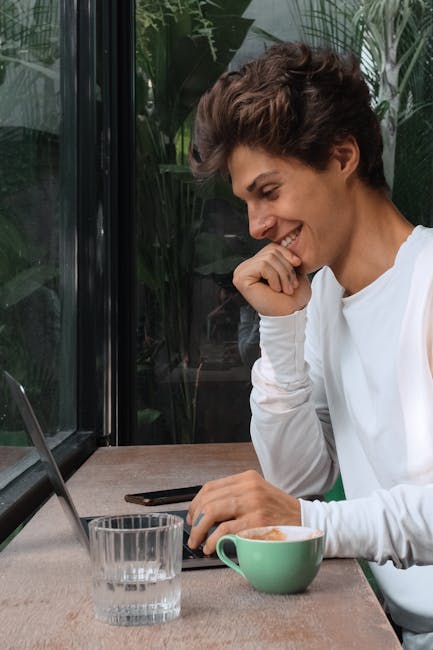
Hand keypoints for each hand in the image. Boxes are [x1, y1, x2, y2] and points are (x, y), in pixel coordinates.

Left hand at [186, 470, 300, 554]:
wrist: (305, 520)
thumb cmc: (279, 511)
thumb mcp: (257, 494)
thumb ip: (235, 497)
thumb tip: (205, 512)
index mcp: (247, 478)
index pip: (210, 487)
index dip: (195, 503)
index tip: (191, 516)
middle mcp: (248, 487)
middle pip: (208, 500)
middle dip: (194, 519)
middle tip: (192, 533)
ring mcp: (253, 504)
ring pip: (212, 512)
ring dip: (199, 530)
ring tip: (197, 542)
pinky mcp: (257, 522)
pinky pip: (225, 530)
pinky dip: (212, 540)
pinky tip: (210, 547)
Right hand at [233, 244, 310, 315]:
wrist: (290, 315)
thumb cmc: (293, 297)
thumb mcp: (293, 270)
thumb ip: (286, 255)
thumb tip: (286, 240)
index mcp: (258, 264)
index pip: (273, 247)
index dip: (287, 254)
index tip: (299, 265)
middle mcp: (247, 266)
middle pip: (271, 251)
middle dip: (286, 268)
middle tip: (292, 286)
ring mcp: (242, 272)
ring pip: (268, 258)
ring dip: (283, 275)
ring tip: (286, 289)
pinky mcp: (241, 278)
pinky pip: (263, 265)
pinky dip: (274, 277)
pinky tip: (275, 289)